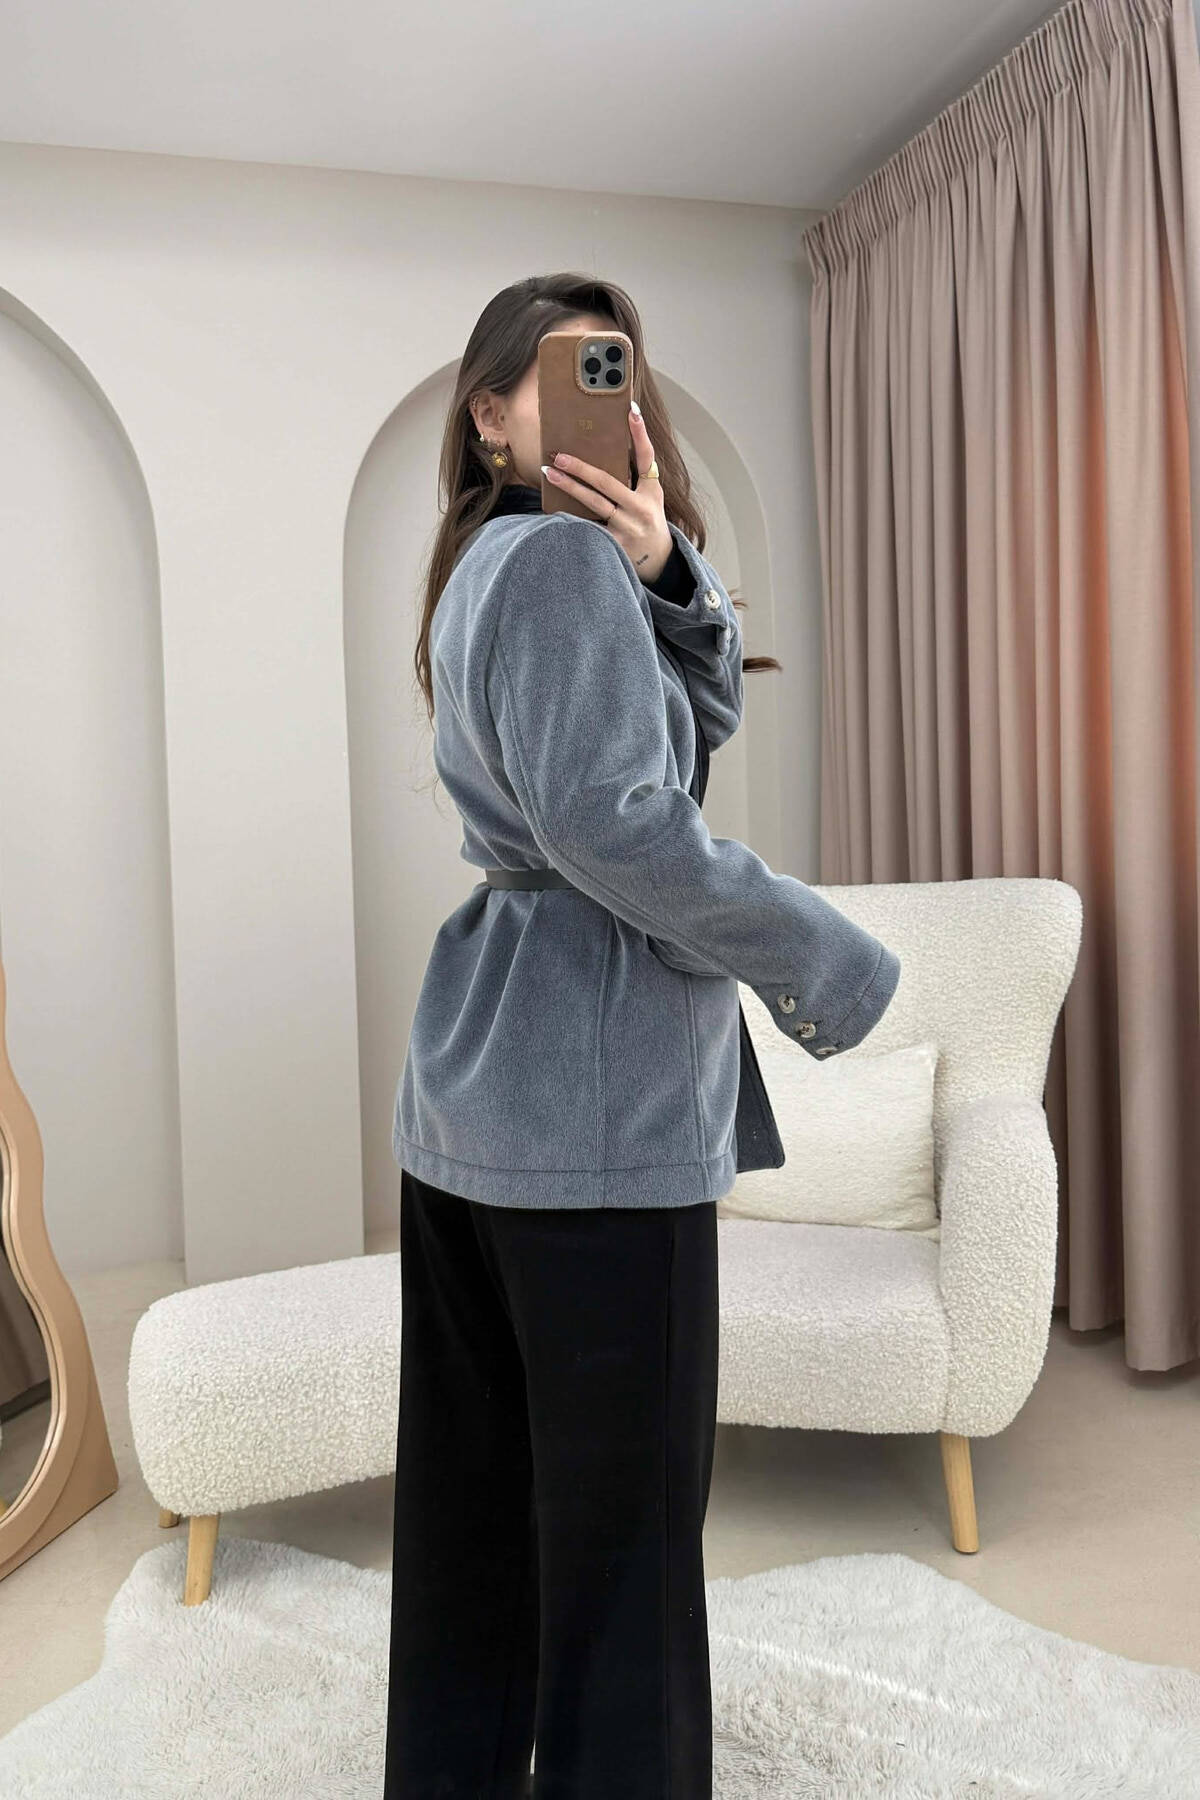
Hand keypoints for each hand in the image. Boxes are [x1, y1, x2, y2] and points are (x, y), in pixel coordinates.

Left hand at [541, 403, 673, 582]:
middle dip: (581, 467)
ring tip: (549, 473)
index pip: (647, 457)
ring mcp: (628, 527)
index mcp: (652, 491)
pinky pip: (589, 527)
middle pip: (608, 482)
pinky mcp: (615, 545)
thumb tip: (608, 447)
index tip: (631, 410)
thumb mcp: (650, 496)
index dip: (640, 434)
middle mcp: (642, 508)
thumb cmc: (647, 519)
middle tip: (559, 455)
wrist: (658, 560)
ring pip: (595, 503)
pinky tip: (552, 508)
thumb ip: (635, 475)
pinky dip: (571, 517)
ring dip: (569, 486)